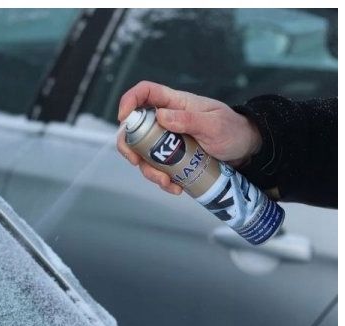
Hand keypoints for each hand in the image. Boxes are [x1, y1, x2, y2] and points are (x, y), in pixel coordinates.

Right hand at [117, 81, 261, 194]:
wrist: (245, 150)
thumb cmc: (233, 130)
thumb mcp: (215, 125)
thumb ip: (189, 119)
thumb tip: (161, 116)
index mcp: (175, 103)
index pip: (145, 93)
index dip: (129, 101)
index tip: (124, 119)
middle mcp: (166, 120)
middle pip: (134, 127)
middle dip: (129, 146)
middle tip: (135, 160)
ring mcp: (167, 140)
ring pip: (143, 153)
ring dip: (148, 170)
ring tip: (166, 181)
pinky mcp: (171, 158)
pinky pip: (157, 169)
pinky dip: (162, 180)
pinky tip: (175, 187)